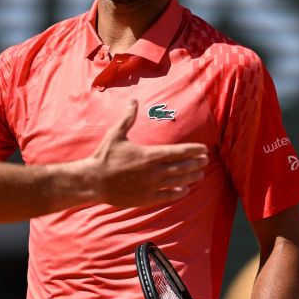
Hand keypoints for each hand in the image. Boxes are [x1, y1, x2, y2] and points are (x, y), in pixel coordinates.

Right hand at [88, 100, 208, 207]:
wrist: (94, 181)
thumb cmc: (104, 156)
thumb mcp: (115, 134)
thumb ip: (128, 118)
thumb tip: (133, 101)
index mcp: (149, 154)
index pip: (179, 151)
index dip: (193, 150)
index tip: (203, 150)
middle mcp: (154, 170)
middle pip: (183, 166)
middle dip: (196, 163)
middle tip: (205, 161)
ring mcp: (152, 185)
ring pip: (179, 181)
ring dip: (192, 177)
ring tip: (200, 174)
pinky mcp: (146, 198)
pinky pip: (168, 195)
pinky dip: (179, 192)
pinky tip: (185, 190)